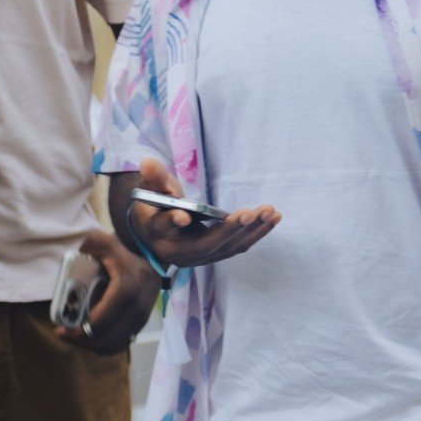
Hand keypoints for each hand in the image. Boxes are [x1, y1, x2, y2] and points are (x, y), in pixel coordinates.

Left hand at [57, 230, 159, 355]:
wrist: (149, 249)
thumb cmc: (121, 245)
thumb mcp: (99, 242)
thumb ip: (81, 252)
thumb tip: (64, 273)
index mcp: (126, 289)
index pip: (99, 323)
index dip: (77, 333)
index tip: (60, 330)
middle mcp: (137, 306)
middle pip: (107, 339)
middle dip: (83, 342)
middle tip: (66, 336)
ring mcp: (143, 315)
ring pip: (117, 344)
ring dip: (95, 346)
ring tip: (78, 338)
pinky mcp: (145, 319)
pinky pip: (125, 341)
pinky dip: (108, 344)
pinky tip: (94, 338)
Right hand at [129, 156, 278, 270]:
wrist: (156, 238)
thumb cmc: (153, 208)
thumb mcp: (149, 191)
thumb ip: (153, 178)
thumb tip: (148, 162)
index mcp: (154, 232)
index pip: (162, 227)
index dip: (172, 222)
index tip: (183, 216)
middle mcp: (176, 251)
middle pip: (205, 244)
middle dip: (229, 229)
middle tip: (250, 213)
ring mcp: (197, 258)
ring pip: (227, 247)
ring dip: (251, 231)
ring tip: (269, 212)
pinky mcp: (214, 256)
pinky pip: (237, 247)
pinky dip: (256, 233)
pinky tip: (272, 218)